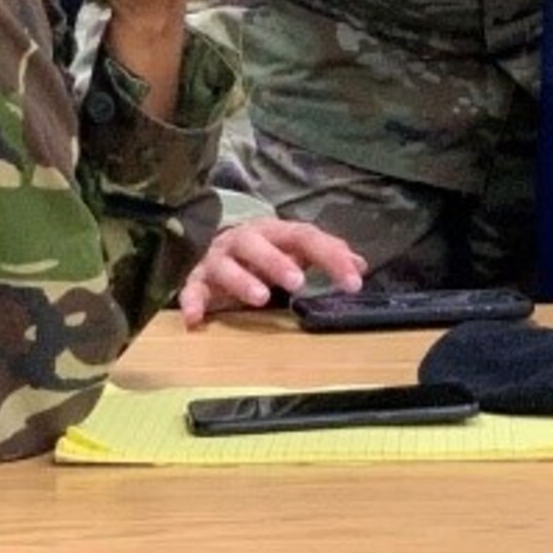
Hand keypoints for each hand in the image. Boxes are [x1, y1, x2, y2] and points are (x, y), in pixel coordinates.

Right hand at [178, 218, 368, 329]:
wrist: (215, 248)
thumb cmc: (262, 253)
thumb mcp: (294, 250)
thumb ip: (325, 255)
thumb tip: (360, 265)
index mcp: (273, 232)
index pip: (304, 237)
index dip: (330, 256)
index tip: (354, 281)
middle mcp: (244, 241)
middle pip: (257, 244)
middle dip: (276, 262)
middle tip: (297, 282)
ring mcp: (218, 260)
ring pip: (226, 265)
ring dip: (242, 281)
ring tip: (260, 299)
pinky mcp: (197, 281)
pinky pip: (191, 290)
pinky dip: (192, 302)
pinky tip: (196, 319)